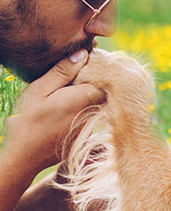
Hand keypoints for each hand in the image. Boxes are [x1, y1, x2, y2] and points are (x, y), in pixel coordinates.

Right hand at [0, 50, 105, 178]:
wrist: (24, 157)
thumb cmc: (28, 121)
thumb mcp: (40, 90)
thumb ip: (63, 71)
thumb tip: (84, 53)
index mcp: (86, 96)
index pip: (106, 76)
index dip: (98, 68)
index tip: (87, 63)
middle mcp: (96, 110)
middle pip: (106, 89)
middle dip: (97, 80)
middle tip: (78, 77)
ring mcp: (94, 124)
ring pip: (100, 102)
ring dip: (91, 94)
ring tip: (71, 91)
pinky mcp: (88, 133)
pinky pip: (94, 114)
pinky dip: (86, 107)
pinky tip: (68, 107)